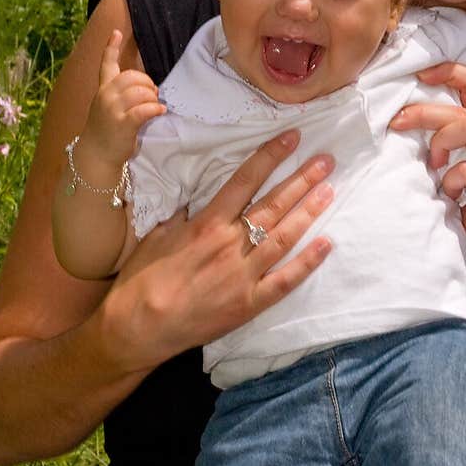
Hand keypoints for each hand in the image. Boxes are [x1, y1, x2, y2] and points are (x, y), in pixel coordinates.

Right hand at [81, 30, 166, 167]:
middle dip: (147, 83)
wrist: (96, 155)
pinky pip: (144, 110)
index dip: (111, 47)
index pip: (106, 65)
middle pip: (131, 76)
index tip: (117, 32)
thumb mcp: (108, 108)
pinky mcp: (123, 124)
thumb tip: (147, 89)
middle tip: (153, 94)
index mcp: (102, 90)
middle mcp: (105, 97)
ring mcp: (113, 110)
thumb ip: (121, 96)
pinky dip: (155, 109)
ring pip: (140, 92)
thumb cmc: (106, 131)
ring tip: (156, 106)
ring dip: (153, 98)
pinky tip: (160, 112)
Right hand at [101, 130, 334, 372]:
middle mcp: (230, 244)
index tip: (291, 138)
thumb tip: (196, 199)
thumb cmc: (141, 280)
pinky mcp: (249, 303)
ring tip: (329, 190)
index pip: (245, 181)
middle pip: (273, 204)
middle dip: (302, 180)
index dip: (270, 156)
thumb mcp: (157, 235)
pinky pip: (285, 280)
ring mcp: (243, 274)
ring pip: (284, 236)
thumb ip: (184, 215)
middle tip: (326, 161)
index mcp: (207, 223)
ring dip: (309, 211)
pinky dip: (308, 262)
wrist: (137, 327)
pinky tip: (326, 244)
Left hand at [389, 61, 465, 275]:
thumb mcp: (451, 160)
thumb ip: (442, 133)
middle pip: (462, 109)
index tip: (419, 74)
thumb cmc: (465, 200)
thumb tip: (403, 110)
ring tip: (433, 165)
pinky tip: (450, 194)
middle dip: (424, 113)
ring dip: (440, 144)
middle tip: (397, 123)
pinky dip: (451, 180)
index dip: (449, 72)